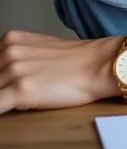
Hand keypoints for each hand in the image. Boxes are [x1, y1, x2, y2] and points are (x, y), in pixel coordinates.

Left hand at [0, 30, 118, 113]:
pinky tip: (11, 108)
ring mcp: (14, 70)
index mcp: (11, 39)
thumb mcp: (37, 49)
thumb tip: (4, 74)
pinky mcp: (21, 90)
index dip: (0, 78)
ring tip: (21, 99)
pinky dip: (1, 109)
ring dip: (4, 98)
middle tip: (16, 91)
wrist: (96, 64)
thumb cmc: (73, 60)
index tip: (6, 84)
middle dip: (1, 87)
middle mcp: (9, 51)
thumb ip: (16, 58)